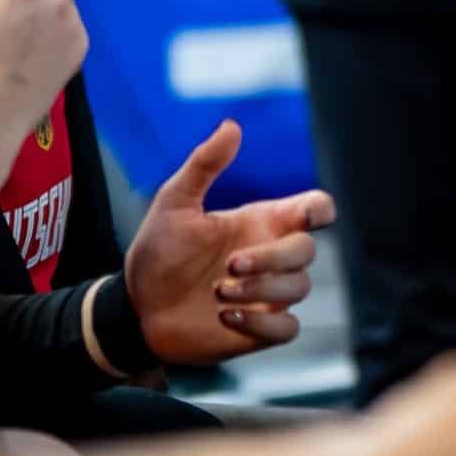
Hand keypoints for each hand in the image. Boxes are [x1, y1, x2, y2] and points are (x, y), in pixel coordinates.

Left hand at [124, 119, 334, 365]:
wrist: (135, 309)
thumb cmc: (157, 253)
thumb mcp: (173, 203)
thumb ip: (205, 165)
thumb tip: (232, 125)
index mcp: (260, 222)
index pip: (315, 210)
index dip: (320, 210)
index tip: (302, 216)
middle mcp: (271, 257)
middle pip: (307, 251)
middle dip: (273, 258)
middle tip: (228, 265)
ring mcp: (268, 295)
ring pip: (299, 289)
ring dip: (260, 290)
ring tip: (217, 293)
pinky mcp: (260, 330)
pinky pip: (289, 329)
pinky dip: (262, 324)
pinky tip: (227, 317)